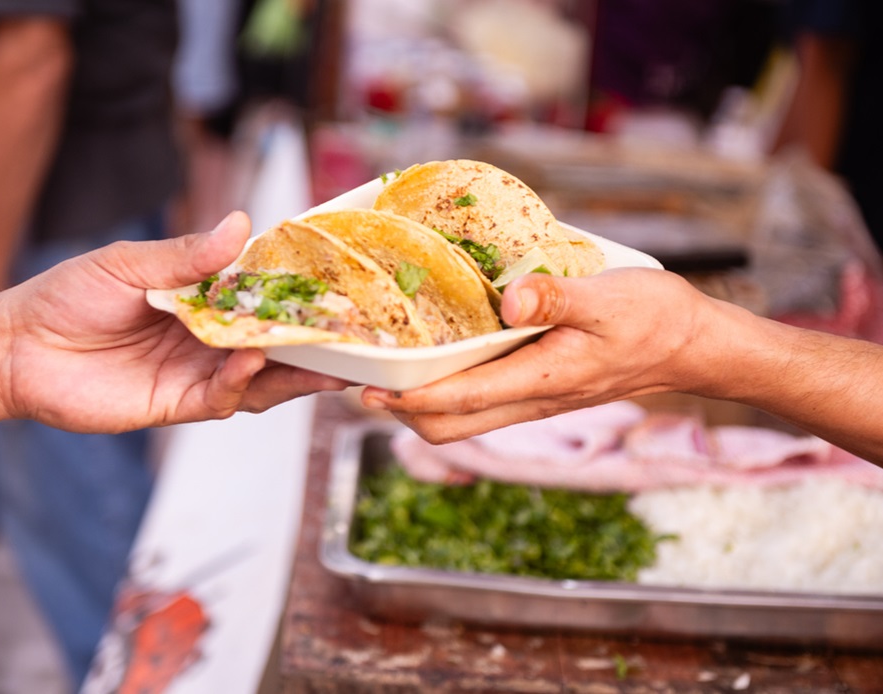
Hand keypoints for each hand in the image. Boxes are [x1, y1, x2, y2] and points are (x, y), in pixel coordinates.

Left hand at [0, 212, 349, 432]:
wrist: (19, 347)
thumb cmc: (70, 295)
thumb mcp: (129, 265)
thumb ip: (185, 256)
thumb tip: (242, 226)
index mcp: (204, 297)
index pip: (265, 294)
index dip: (303, 292)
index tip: (344, 285)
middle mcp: (210, 337)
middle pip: (276, 342)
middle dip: (317, 341)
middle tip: (360, 336)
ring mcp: (197, 372)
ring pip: (262, 377)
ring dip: (295, 369)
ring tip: (330, 359)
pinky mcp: (176, 404)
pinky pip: (222, 397)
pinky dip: (242, 381)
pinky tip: (253, 360)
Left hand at [362, 269, 724, 443]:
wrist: (694, 346)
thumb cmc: (655, 319)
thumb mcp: (608, 297)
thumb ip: (556, 297)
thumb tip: (508, 299)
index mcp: (545, 379)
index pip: (462, 399)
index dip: (411, 400)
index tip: (371, 392)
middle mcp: (533, 399)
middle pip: (452, 426)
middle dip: (403, 412)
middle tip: (365, 384)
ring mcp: (536, 399)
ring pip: (465, 420)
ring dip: (423, 404)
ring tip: (388, 373)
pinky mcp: (541, 389)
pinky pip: (485, 403)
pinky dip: (451, 391)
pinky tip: (439, 359)